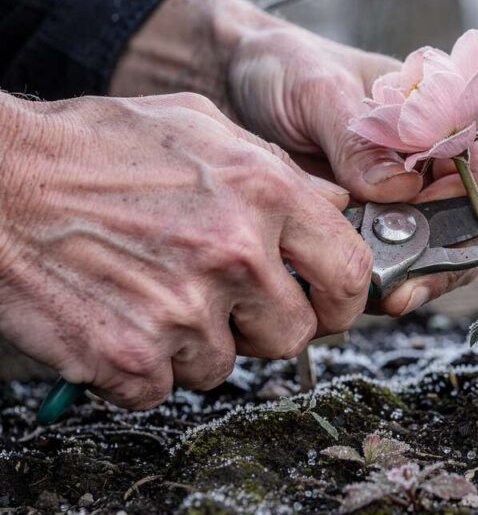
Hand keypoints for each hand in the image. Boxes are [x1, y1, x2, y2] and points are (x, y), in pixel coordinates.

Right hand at [0, 92, 370, 407]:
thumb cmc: (92, 147)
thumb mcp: (198, 126)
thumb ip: (275, 168)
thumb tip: (335, 203)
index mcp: (264, 192)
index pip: (349, 273)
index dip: (342, 299)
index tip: (327, 305)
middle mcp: (234, 254)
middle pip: (293, 335)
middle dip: (261, 326)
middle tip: (220, 301)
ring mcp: (183, 311)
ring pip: (222, 365)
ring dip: (192, 344)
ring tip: (147, 293)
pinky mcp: (130, 357)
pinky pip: (162, 388)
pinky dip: (140, 367)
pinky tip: (114, 317)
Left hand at [110, 0, 477, 315]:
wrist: (226, 83)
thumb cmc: (282, 68)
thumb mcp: (317, 90)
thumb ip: (357, 138)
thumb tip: (398, 189)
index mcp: (434, 118)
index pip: (477, 173)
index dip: (468, 210)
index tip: (430, 232)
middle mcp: (423, 164)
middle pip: (460, 227)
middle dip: (437, 263)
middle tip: (403, 290)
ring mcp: (393, 200)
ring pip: (425, 254)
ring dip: (406, 278)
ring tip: (372, 294)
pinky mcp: (360, 226)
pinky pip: (380, 263)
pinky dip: (368, 280)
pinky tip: (344, 289)